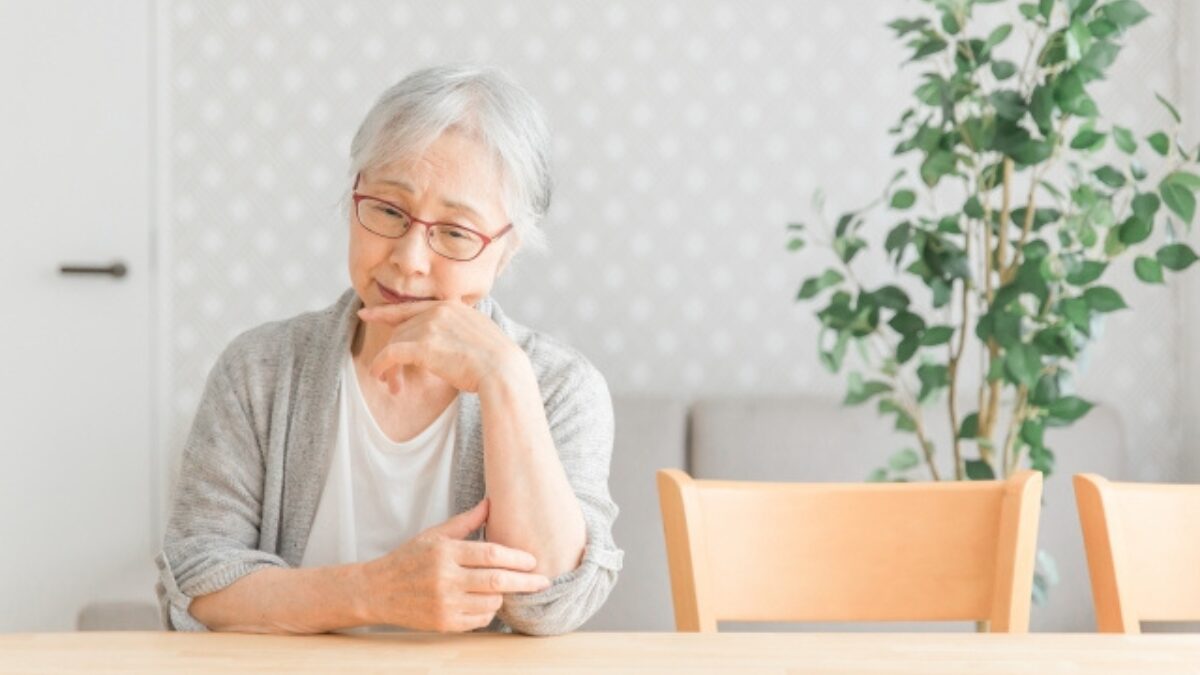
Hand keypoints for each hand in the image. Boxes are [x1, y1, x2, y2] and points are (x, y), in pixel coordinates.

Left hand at [358, 301, 526, 393]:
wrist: (503, 371)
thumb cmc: (498, 362)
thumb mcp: (479, 336)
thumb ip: (461, 331)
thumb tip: (453, 343)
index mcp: (452, 306)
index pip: (412, 307)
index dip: (387, 312)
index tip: (368, 314)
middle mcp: (438, 310)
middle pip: (401, 328)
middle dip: (390, 351)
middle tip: (385, 374)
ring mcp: (430, 326)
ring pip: (395, 342)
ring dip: (388, 365)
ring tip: (390, 385)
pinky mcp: (422, 345)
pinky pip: (390, 353)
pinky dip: (381, 365)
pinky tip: (381, 377)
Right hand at [359, 498, 550, 631]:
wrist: (377, 591)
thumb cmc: (409, 558)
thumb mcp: (434, 534)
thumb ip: (466, 522)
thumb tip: (492, 502)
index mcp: (445, 552)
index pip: (491, 554)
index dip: (517, 558)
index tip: (533, 560)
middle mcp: (445, 579)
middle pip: (497, 582)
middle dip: (526, 582)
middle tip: (544, 581)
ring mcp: (444, 604)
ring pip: (491, 602)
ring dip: (505, 596)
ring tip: (508, 588)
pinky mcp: (443, 623)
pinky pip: (480, 620)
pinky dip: (490, 611)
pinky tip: (488, 601)